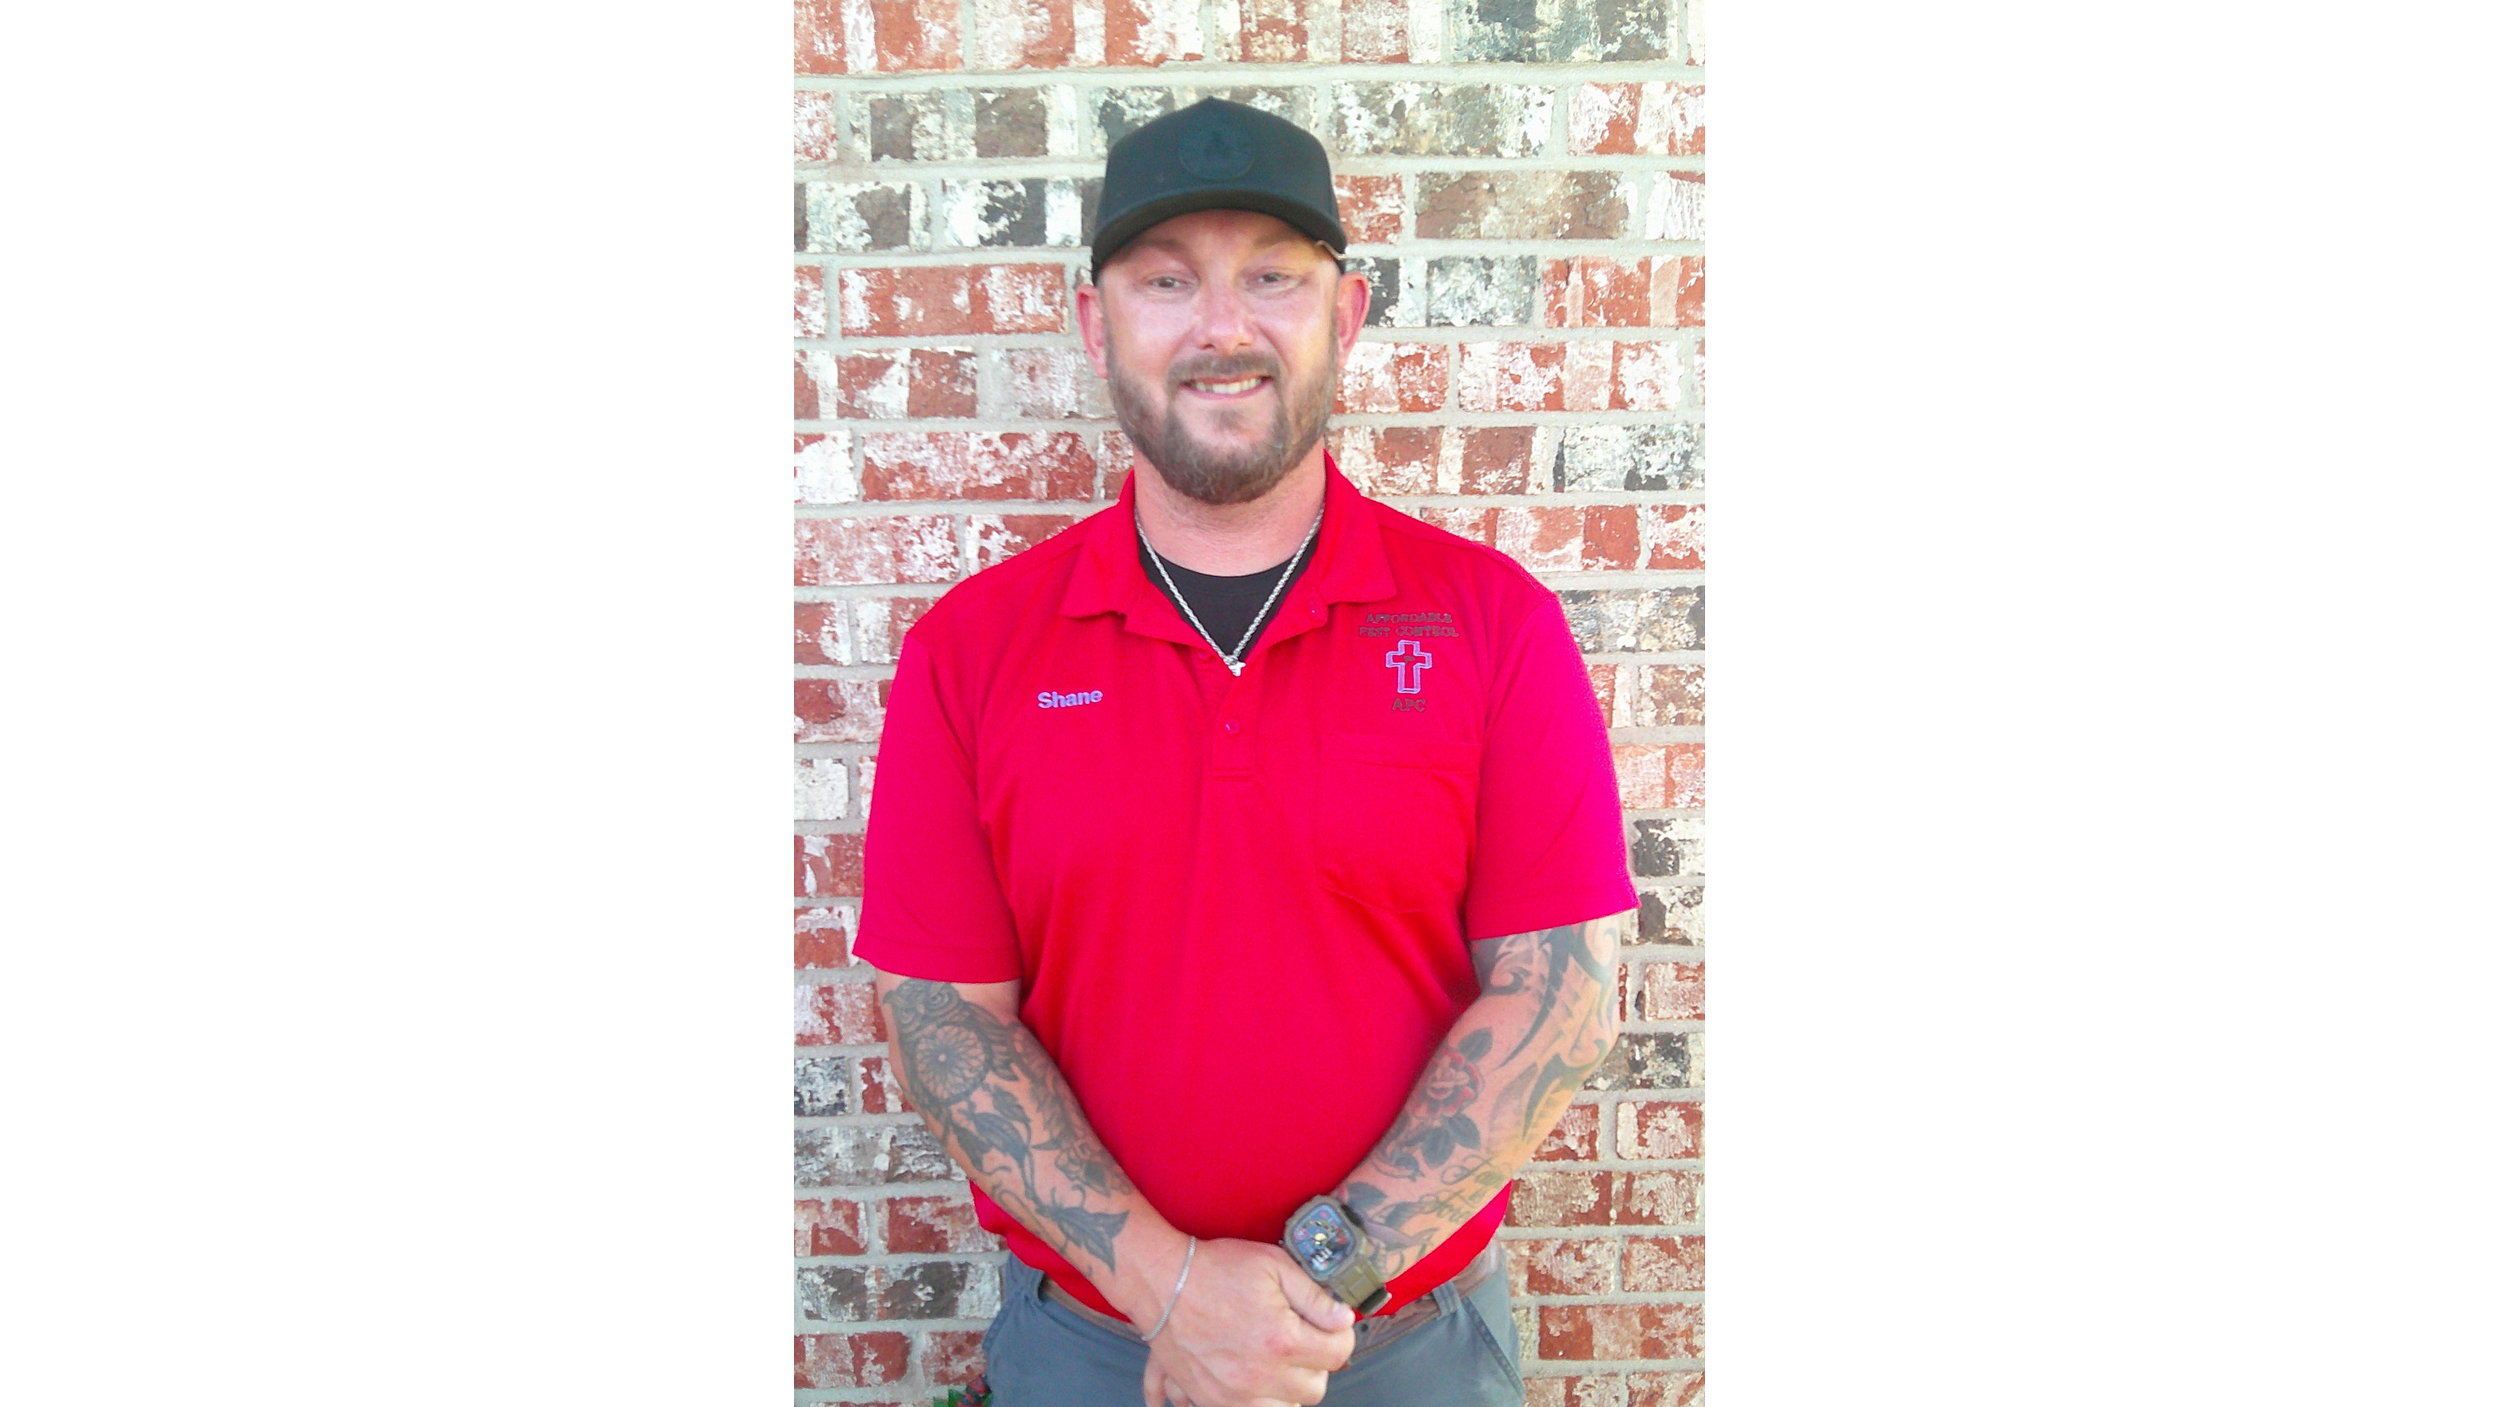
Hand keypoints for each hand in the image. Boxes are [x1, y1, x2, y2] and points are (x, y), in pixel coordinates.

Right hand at [1138, 1238, 1356, 1406]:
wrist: (1162, 1283)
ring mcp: (1233, 1394)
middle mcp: (1259, 1376)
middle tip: (1302, 1340)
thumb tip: (1344, 1319)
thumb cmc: (1216, 1270)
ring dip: (1288, 1389)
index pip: (1338, 1354)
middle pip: (1315, 1389)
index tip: (1331, 1326)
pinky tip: (1255, 1377)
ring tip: (1277, 1361)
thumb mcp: (1273, 1265)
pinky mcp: (1211, 1400)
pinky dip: (1259, 1400)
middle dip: (1315, 1364)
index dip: (1340, 1336)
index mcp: (1280, 1340)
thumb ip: (1315, 1296)